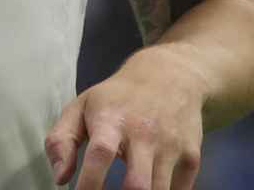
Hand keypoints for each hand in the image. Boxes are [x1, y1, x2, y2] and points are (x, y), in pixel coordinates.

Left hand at [45, 46, 207, 189]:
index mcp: (112, 120)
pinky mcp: (192, 154)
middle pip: (138, 185)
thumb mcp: (81, 107)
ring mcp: (171, 145)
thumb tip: (61, 178)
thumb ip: (61, 141)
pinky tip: (153, 188)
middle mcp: (144, 133)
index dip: (89, 183)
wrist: (170, 75)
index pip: (100, 154)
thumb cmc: (118, 97)